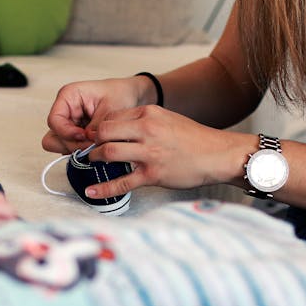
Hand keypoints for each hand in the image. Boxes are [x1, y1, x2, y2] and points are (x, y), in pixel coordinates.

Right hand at [42, 77, 150, 154]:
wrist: (129, 95)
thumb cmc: (119, 94)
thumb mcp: (111, 108)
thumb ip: (97, 126)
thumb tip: (89, 142)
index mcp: (68, 97)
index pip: (54, 120)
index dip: (66, 132)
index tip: (84, 136)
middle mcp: (64, 111)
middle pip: (54, 136)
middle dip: (72, 144)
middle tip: (92, 146)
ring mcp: (68, 124)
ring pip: (59, 145)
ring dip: (76, 149)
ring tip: (95, 146)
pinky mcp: (75, 134)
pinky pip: (71, 148)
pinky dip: (82, 150)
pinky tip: (96, 146)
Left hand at [83, 106, 252, 198]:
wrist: (217, 154)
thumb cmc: (193, 138)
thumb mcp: (167, 119)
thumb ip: (143, 121)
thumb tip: (118, 128)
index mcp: (149, 113)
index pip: (112, 117)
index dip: (98, 127)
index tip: (92, 135)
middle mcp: (147, 130)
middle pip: (104, 132)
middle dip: (91, 141)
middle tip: (87, 148)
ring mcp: (149, 153)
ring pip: (108, 153)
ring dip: (93, 158)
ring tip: (90, 162)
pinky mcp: (153, 174)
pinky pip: (122, 182)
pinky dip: (103, 188)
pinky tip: (91, 191)